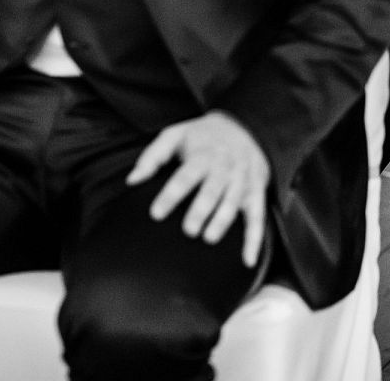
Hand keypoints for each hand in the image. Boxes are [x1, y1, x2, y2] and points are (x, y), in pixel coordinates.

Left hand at [128, 111, 270, 268]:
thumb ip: (152, 156)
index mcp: (203, 154)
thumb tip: (131, 181)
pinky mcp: (256, 193)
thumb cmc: (201, 137)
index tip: (156, 213)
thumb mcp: (175, 135)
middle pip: (213, 189)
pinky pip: (258, 217)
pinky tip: (247, 261)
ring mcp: (242, 180)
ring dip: (223, 220)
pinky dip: (255, 240)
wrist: (245, 127)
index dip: (171, 194)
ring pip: (234, 202)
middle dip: (202, 209)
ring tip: (209, 239)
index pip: (186, 175)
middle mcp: (225, 167)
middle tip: (188, 230)